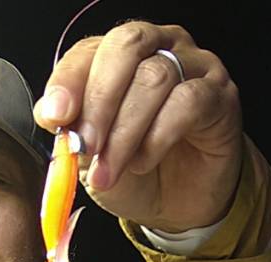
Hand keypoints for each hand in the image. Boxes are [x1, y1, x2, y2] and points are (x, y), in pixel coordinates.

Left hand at [34, 22, 242, 233]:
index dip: (69, 80)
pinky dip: (158, 137)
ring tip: (111, 169)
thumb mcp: (91, 159)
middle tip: (87, 146)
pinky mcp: (219, 95)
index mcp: (118, 59)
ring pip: (155, 77)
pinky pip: (187, 101)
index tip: (55, 117)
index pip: (90, 50)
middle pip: (127, 47)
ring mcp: (193, 67)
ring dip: (125, 131)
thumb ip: (72, 133)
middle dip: (99, 100)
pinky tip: (144, 162)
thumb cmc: (136, 175)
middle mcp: (158, 49)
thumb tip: (51, 114)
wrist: (178, 206)